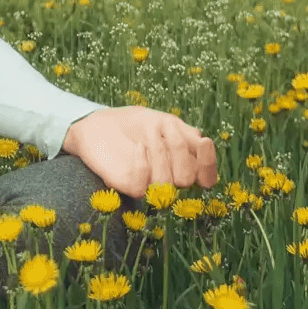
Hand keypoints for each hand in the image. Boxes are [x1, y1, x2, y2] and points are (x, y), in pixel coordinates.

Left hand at [62, 106, 218, 198]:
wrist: (99, 122)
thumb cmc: (135, 123)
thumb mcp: (165, 122)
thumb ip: (187, 135)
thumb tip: (204, 143)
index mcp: (183, 164)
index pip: (207, 177)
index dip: (208, 164)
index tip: (203, 143)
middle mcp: (168, 178)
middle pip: (187, 179)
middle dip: (178, 152)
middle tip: (164, 131)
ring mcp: (148, 185)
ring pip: (165, 184)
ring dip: (160, 154)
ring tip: (149, 135)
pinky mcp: (126, 186)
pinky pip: (141, 187)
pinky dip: (143, 165)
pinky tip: (138, 147)